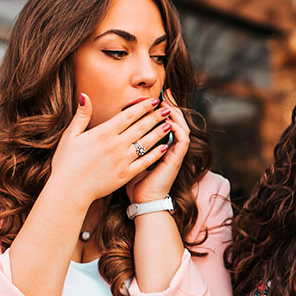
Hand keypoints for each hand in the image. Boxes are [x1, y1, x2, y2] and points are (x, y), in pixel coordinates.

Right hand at [51, 93, 169, 203]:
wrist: (70, 190)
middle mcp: (116, 145)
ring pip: (146, 142)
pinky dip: (156, 153)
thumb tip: (85, 96)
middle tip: (167, 109)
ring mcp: (123, 160)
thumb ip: (81, 115)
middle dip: (155, 116)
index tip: (153, 100)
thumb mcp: (70, 135)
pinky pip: (145, 161)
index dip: (143, 107)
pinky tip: (164, 146)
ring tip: (169, 124)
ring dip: (159, 132)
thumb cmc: (67, 163)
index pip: (128, 115)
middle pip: (141, 127)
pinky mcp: (126, 174)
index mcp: (104, 133)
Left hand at [127, 88, 190, 203]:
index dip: (159, 109)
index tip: (153, 96)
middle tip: (165, 93)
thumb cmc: (132, 183)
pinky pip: (183, 141)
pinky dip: (178, 129)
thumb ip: (125, 144)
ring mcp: (174, 154)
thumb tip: (112, 129)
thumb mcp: (127, 159)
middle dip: (171, 106)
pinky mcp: (176, 160)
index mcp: (158, 146)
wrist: (142, 202)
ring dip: (176, 115)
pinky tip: (171, 121)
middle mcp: (168, 148)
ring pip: (181, 128)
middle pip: (174, 121)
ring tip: (169, 104)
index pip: (163, 122)